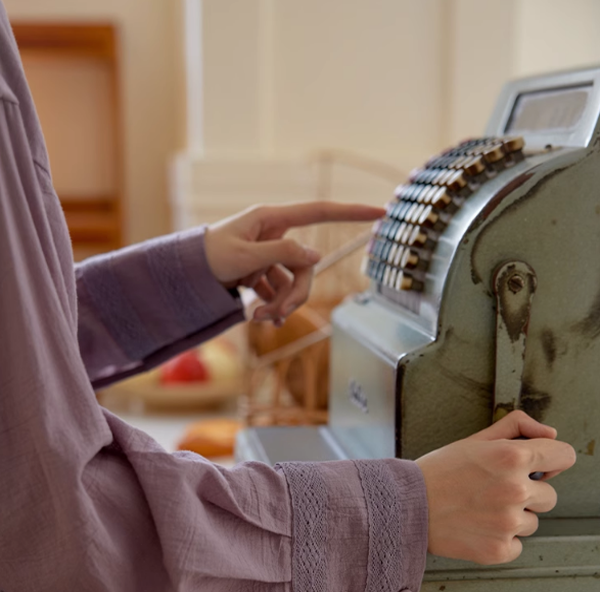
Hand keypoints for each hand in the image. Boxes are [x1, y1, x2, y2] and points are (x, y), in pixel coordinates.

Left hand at [203, 201, 384, 324]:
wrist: (182, 273)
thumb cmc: (207, 256)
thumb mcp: (244, 256)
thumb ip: (282, 254)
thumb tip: (316, 256)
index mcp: (271, 219)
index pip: (320, 211)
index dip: (350, 212)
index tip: (379, 212)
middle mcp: (274, 234)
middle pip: (306, 265)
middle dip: (296, 294)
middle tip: (278, 315)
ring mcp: (268, 254)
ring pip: (294, 282)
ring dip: (281, 304)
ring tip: (259, 319)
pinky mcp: (261, 271)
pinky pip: (279, 289)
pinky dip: (271, 304)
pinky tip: (256, 316)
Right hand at [415, 411, 575, 564]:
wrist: (406, 506)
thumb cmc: (439, 472)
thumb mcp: (476, 440)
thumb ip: (517, 428)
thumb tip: (550, 434)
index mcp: (513, 458)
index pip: (565, 456)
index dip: (553, 460)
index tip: (541, 467)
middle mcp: (516, 491)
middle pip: (550, 496)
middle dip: (528, 493)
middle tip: (493, 491)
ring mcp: (509, 523)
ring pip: (532, 522)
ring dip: (513, 518)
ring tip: (480, 509)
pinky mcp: (499, 549)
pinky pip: (518, 545)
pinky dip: (501, 540)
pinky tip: (478, 527)